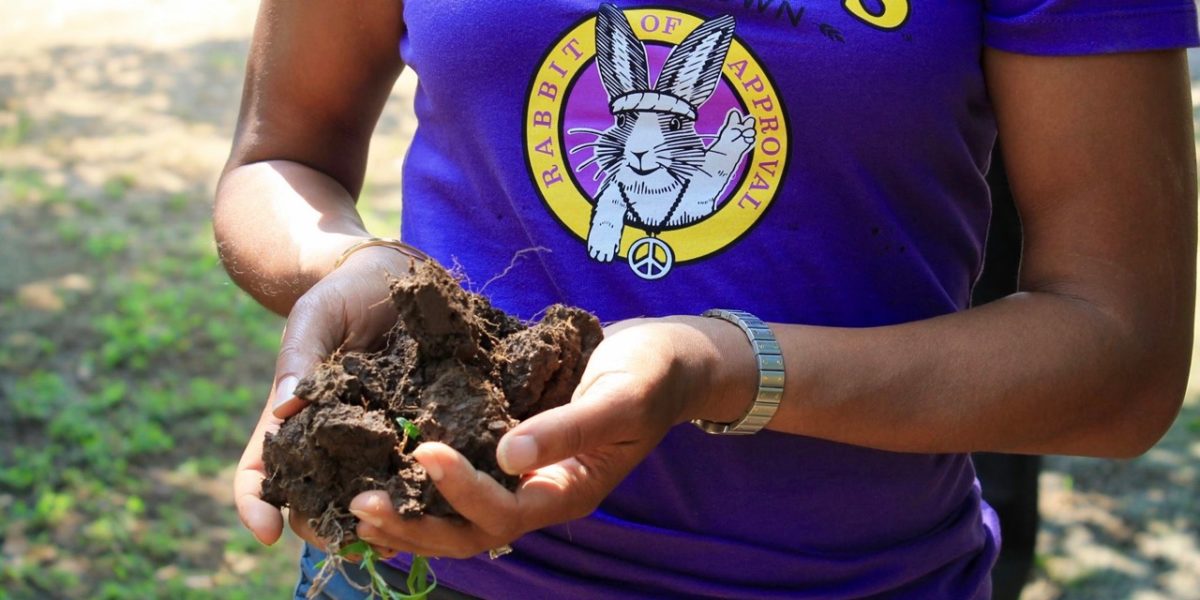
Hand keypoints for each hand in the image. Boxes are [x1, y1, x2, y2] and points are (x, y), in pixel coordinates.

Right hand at [234, 246, 414, 545]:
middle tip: (350, 537)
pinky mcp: (420, 429)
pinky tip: (439, 499)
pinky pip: (420, 467)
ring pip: (369, 495)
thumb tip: (286, 405)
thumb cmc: (340, 295)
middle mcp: (333, 441)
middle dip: (325, 527)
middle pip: (315, 500)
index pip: (260, 472)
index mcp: (293, 421)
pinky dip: (424, 489)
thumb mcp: (315, 316)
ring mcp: (377, 440)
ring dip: (379, 519)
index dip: (254, 506)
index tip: (266, 531)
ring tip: (396, 534)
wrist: (393, 275)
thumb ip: (300, 357)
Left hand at [348, 317, 755, 557]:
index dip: (461, 491)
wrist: (670, 356)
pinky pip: (463, 483)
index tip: (425, 451)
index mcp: (569, 490)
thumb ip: (567, 428)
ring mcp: (527, 477)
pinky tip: (385, 472)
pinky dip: (423, 488)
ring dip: (411, 517)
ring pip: (461, 519)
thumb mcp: (618, 396)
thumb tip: (507, 456)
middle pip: (471, 534)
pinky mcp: (512, 452)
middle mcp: (542, 494)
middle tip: (361, 503)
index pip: (504, 512)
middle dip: (416, 525)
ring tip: (359, 504)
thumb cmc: (651, 372)